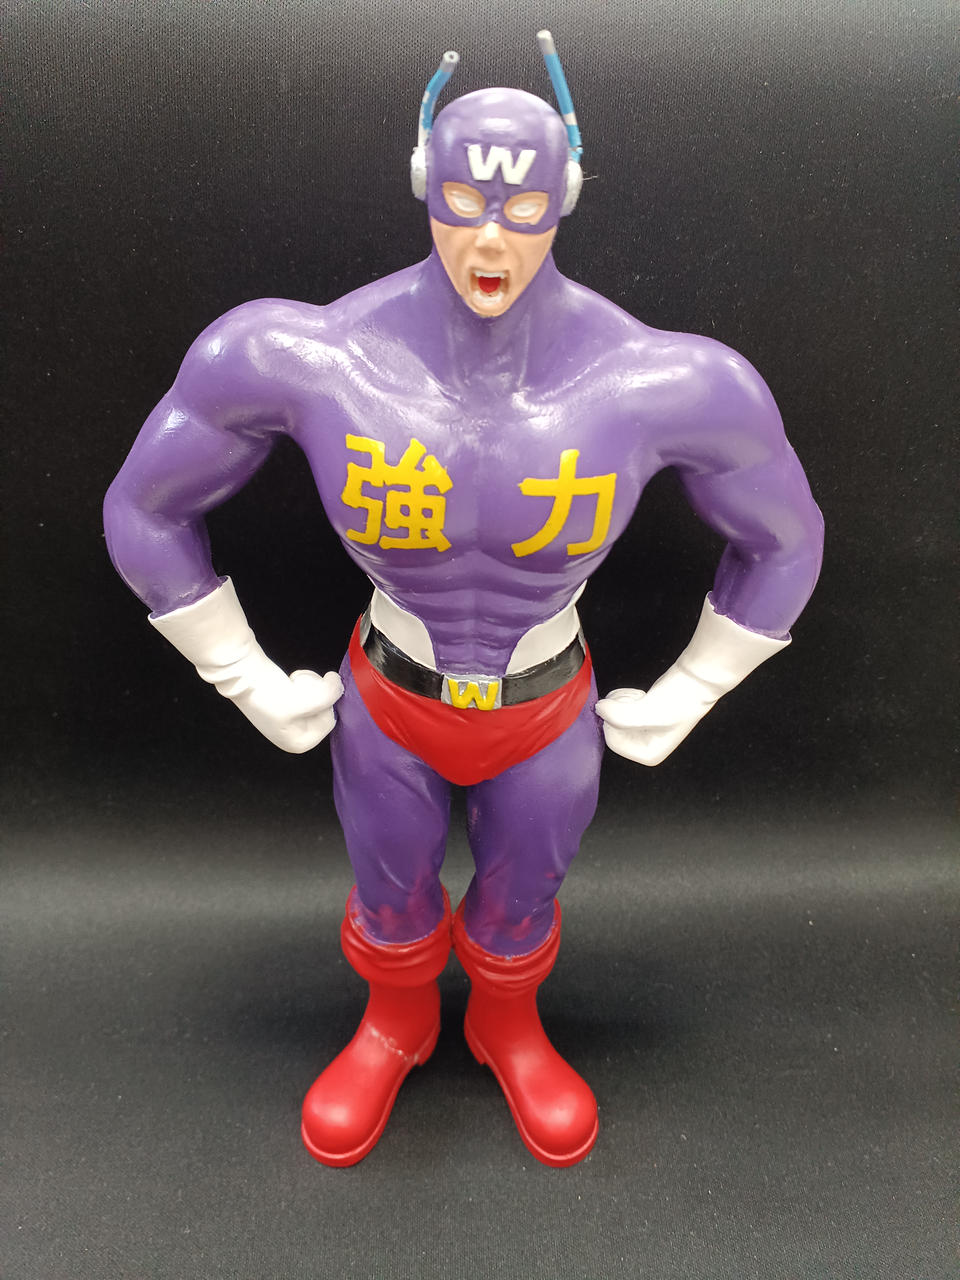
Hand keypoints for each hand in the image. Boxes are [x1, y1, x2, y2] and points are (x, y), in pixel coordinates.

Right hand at [228, 656, 343, 753]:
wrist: (243, 676)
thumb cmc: (274, 694)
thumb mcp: (313, 697)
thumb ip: (333, 693)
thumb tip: (337, 682)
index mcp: (300, 744)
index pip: (329, 721)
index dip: (323, 703)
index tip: (306, 695)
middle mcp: (294, 734)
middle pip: (323, 708)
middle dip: (315, 692)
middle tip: (297, 686)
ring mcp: (288, 718)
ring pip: (316, 696)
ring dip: (309, 684)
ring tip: (292, 683)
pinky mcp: (284, 701)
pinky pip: (305, 689)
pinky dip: (301, 680)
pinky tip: (288, 680)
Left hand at [595, 668, 716, 766]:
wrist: (692, 681)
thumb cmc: (678, 700)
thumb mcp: (647, 711)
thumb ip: (620, 715)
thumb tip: (599, 709)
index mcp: (648, 754)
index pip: (613, 742)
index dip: (615, 720)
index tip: (631, 705)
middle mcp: (643, 747)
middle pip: (611, 729)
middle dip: (619, 709)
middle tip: (638, 699)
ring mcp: (640, 733)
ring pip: (613, 718)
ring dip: (622, 701)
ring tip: (641, 697)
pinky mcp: (639, 718)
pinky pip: (618, 710)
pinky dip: (624, 698)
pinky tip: (641, 696)